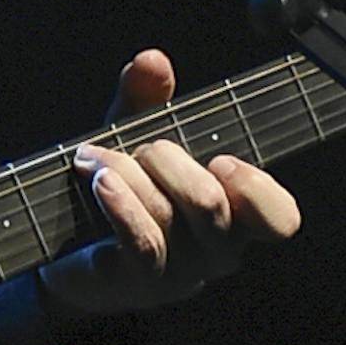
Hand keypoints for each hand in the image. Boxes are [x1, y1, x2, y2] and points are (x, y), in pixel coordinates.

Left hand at [39, 49, 300, 317]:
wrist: (65, 248)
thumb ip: (147, 98)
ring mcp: (180, 274)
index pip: (280, 218)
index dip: (256, 189)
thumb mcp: (133, 136)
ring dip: (126, 174)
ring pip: (170, 215)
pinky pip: (143, 242)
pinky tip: (100, 181)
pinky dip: (121, 204)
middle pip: (211, 202)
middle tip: (134, 151)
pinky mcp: (139, 284)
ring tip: (94, 158)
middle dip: (164, 159)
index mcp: (234, 217)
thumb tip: (153, 60)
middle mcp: (216, 252)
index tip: (220, 158)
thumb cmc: (116, 192)